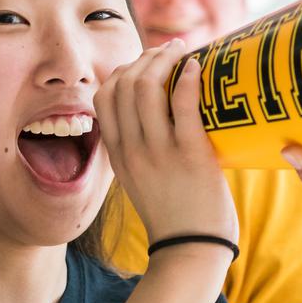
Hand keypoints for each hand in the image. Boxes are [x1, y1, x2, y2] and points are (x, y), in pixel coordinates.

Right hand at [97, 42, 236, 247]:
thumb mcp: (141, 182)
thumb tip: (156, 122)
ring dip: (164, 60)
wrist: (190, 251)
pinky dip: (187, 79)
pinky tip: (196, 67)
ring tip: (183, 52)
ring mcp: (157, 152)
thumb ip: (139, 152)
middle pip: (122, 85)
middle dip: (145, 58)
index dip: (123, 71)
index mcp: (118, 155)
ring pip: (146, 88)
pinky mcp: (189, 155)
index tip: (146, 64)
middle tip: (169, 51)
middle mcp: (131, 150)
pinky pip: (181, 105)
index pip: (104, 98)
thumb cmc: (175, 216)